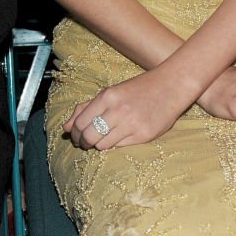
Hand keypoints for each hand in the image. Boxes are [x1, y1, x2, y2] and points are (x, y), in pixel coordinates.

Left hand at [64, 68, 191, 149]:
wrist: (170, 88)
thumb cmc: (137, 90)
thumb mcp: (110, 93)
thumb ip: (86, 108)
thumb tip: (65, 128)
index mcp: (107, 97)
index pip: (80, 122)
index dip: (75, 134)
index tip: (76, 137)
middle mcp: (118, 111)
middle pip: (89, 136)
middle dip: (83, 143)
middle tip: (84, 144)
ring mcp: (131, 124)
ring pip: (102, 145)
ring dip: (98, 145)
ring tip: (101, 141)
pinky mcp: (144, 136)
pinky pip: (120, 147)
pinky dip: (114, 145)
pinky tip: (117, 139)